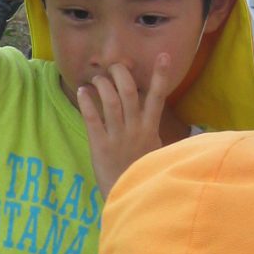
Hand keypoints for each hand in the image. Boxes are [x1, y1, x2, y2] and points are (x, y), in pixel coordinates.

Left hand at [77, 54, 174, 193]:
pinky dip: (87, 103)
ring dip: (103, 85)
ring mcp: (117, 137)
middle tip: (114, 65)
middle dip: (121, 74)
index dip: (160, 75)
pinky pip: (92, 119)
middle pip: (129, 92)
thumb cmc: (142, 174)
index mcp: (150, 128)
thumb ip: (158, 133)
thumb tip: (171, 122)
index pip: (158, 96)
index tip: (163, 55)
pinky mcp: (100, 146)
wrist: (130, 197)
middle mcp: (135, 129)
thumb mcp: (157, 152)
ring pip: (111, 102)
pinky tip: (82, 92)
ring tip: (96, 77)